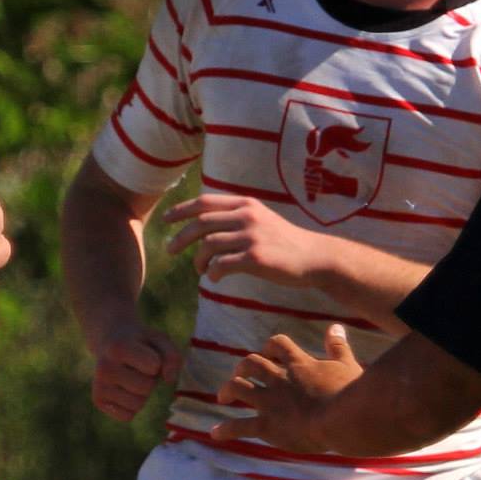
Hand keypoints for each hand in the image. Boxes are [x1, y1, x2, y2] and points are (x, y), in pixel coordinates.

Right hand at [90, 317, 179, 420]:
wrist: (108, 341)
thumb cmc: (139, 343)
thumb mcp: (159, 339)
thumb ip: (172, 356)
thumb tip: (170, 381)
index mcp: (119, 348)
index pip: (154, 366)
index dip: (156, 362)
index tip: (146, 353)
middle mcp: (105, 368)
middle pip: (146, 388)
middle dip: (149, 379)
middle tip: (138, 367)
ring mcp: (99, 385)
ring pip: (137, 405)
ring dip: (141, 394)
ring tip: (131, 377)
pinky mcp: (98, 400)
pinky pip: (127, 416)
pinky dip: (131, 406)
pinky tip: (124, 389)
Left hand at [166, 194, 329, 288]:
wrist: (314, 257)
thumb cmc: (285, 242)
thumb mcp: (261, 219)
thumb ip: (237, 218)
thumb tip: (205, 227)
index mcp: (246, 204)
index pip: (205, 202)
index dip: (181, 210)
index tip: (166, 220)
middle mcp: (247, 216)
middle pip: (201, 223)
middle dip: (181, 237)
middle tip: (170, 250)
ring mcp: (251, 237)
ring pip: (208, 245)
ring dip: (198, 260)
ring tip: (200, 270)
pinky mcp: (255, 258)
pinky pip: (222, 264)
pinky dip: (213, 272)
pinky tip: (215, 278)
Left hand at [212, 325, 362, 453]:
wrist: (343, 418)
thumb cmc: (350, 392)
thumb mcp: (346, 364)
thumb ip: (338, 346)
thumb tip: (335, 327)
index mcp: (299, 364)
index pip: (278, 345)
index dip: (270, 347)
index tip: (268, 352)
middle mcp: (279, 379)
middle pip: (252, 364)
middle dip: (242, 367)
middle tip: (239, 374)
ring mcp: (270, 402)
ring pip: (239, 388)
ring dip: (228, 390)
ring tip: (223, 397)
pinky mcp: (268, 425)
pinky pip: (240, 426)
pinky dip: (226, 430)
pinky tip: (215, 433)